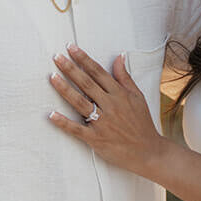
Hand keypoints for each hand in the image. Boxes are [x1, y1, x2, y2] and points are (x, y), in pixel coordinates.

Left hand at [49, 45, 166, 178]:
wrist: (148, 152)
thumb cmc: (142, 123)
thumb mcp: (137, 96)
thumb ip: (124, 77)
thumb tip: (119, 57)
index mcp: (119, 94)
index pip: (98, 72)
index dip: (84, 59)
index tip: (71, 48)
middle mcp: (110, 106)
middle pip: (86, 83)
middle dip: (71, 69)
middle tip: (57, 57)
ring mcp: (102, 122)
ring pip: (80, 102)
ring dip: (65, 89)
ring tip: (52, 77)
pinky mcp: (96, 139)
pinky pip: (77, 129)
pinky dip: (64, 122)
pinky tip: (52, 115)